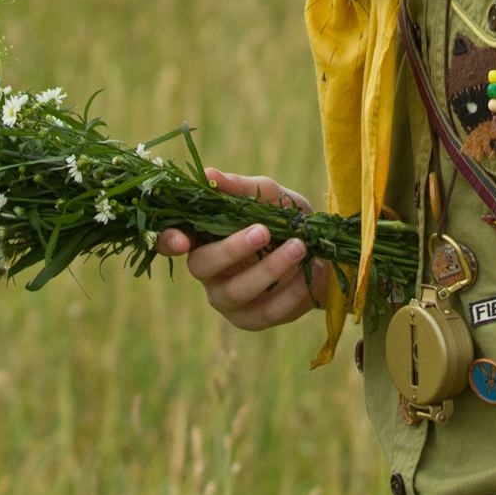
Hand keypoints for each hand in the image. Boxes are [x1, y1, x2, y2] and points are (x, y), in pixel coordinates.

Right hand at [155, 169, 329, 331]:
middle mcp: (208, 271)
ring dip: (270, 268)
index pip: (171, 241)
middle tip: (263, 230)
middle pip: (203, 266)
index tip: (182, 240)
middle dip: (233, 249)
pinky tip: (310, 268)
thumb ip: (242, 188)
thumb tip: (210, 174)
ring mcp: (227, 300)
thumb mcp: (271, 198)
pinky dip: (292, 290)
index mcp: (204, 237)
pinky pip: (267, 311)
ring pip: (237, 291)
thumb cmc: (288, 221)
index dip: (169, 241)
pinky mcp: (252, 320)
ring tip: (299, 246)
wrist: (327, 254)